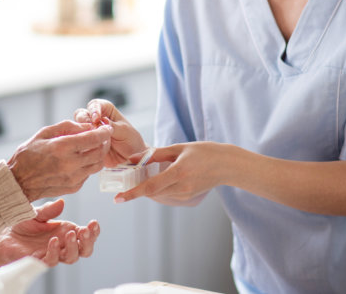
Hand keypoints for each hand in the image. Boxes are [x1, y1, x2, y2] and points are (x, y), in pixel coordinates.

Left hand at [0, 199, 101, 267]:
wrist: (0, 234)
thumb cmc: (20, 224)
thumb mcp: (36, 212)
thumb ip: (49, 210)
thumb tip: (62, 202)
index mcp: (64, 231)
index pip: (86, 235)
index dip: (93, 231)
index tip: (94, 222)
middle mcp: (61, 244)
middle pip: (84, 250)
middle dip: (88, 242)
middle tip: (86, 231)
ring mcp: (50, 253)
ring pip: (70, 258)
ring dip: (73, 247)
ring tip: (70, 234)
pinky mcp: (38, 260)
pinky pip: (50, 261)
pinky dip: (54, 252)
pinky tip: (53, 241)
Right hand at [8, 120, 110, 200]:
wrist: (18, 183)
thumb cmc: (27, 156)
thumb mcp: (43, 133)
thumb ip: (66, 127)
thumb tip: (86, 126)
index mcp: (62, 147)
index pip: (93, 138)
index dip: (103, 131)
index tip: (106, 127)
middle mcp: (70, 164)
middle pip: (100, 152)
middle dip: (104, 142)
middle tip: (103, 136)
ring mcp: (73, 178)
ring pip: (98, 164)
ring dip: (99, 155)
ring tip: (94, 148)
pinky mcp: (74, 187)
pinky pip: (89, 174)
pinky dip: (89, 165)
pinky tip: (81, 160)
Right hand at [73, 99, 148, 167]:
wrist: (130, 158)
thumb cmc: (130, 141)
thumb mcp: (124, 131)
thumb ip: (111, 125)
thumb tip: (101, 121)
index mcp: (106, 110)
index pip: (95, 104)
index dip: (94, 110)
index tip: (96, 119)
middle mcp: (96, 119)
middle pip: (82, 114)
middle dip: (84, 121)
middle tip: (91, 129)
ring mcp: (90, 131)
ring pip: (77, 127)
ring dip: (82, 132)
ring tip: (91, 140)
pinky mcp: (86, 142)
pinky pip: (79, 140)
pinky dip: (81, 142)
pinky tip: (88, 147)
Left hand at [115, 142, 243, 204]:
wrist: (227, 165)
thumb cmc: (204, 152)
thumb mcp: (179, 148)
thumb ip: (155, 155)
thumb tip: (132, 159)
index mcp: (179, 172)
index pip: (150, 187)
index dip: (133, 193)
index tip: (118, 198)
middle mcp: (182, 187)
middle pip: (152, 192)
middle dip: (138, 188)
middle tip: (128, 180)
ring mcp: (185, 195)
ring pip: (158, 195)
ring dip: (149, 188)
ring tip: (145, 176)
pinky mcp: (187, 198)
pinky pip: (167, 196)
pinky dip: (159, 189)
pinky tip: (162, 179)